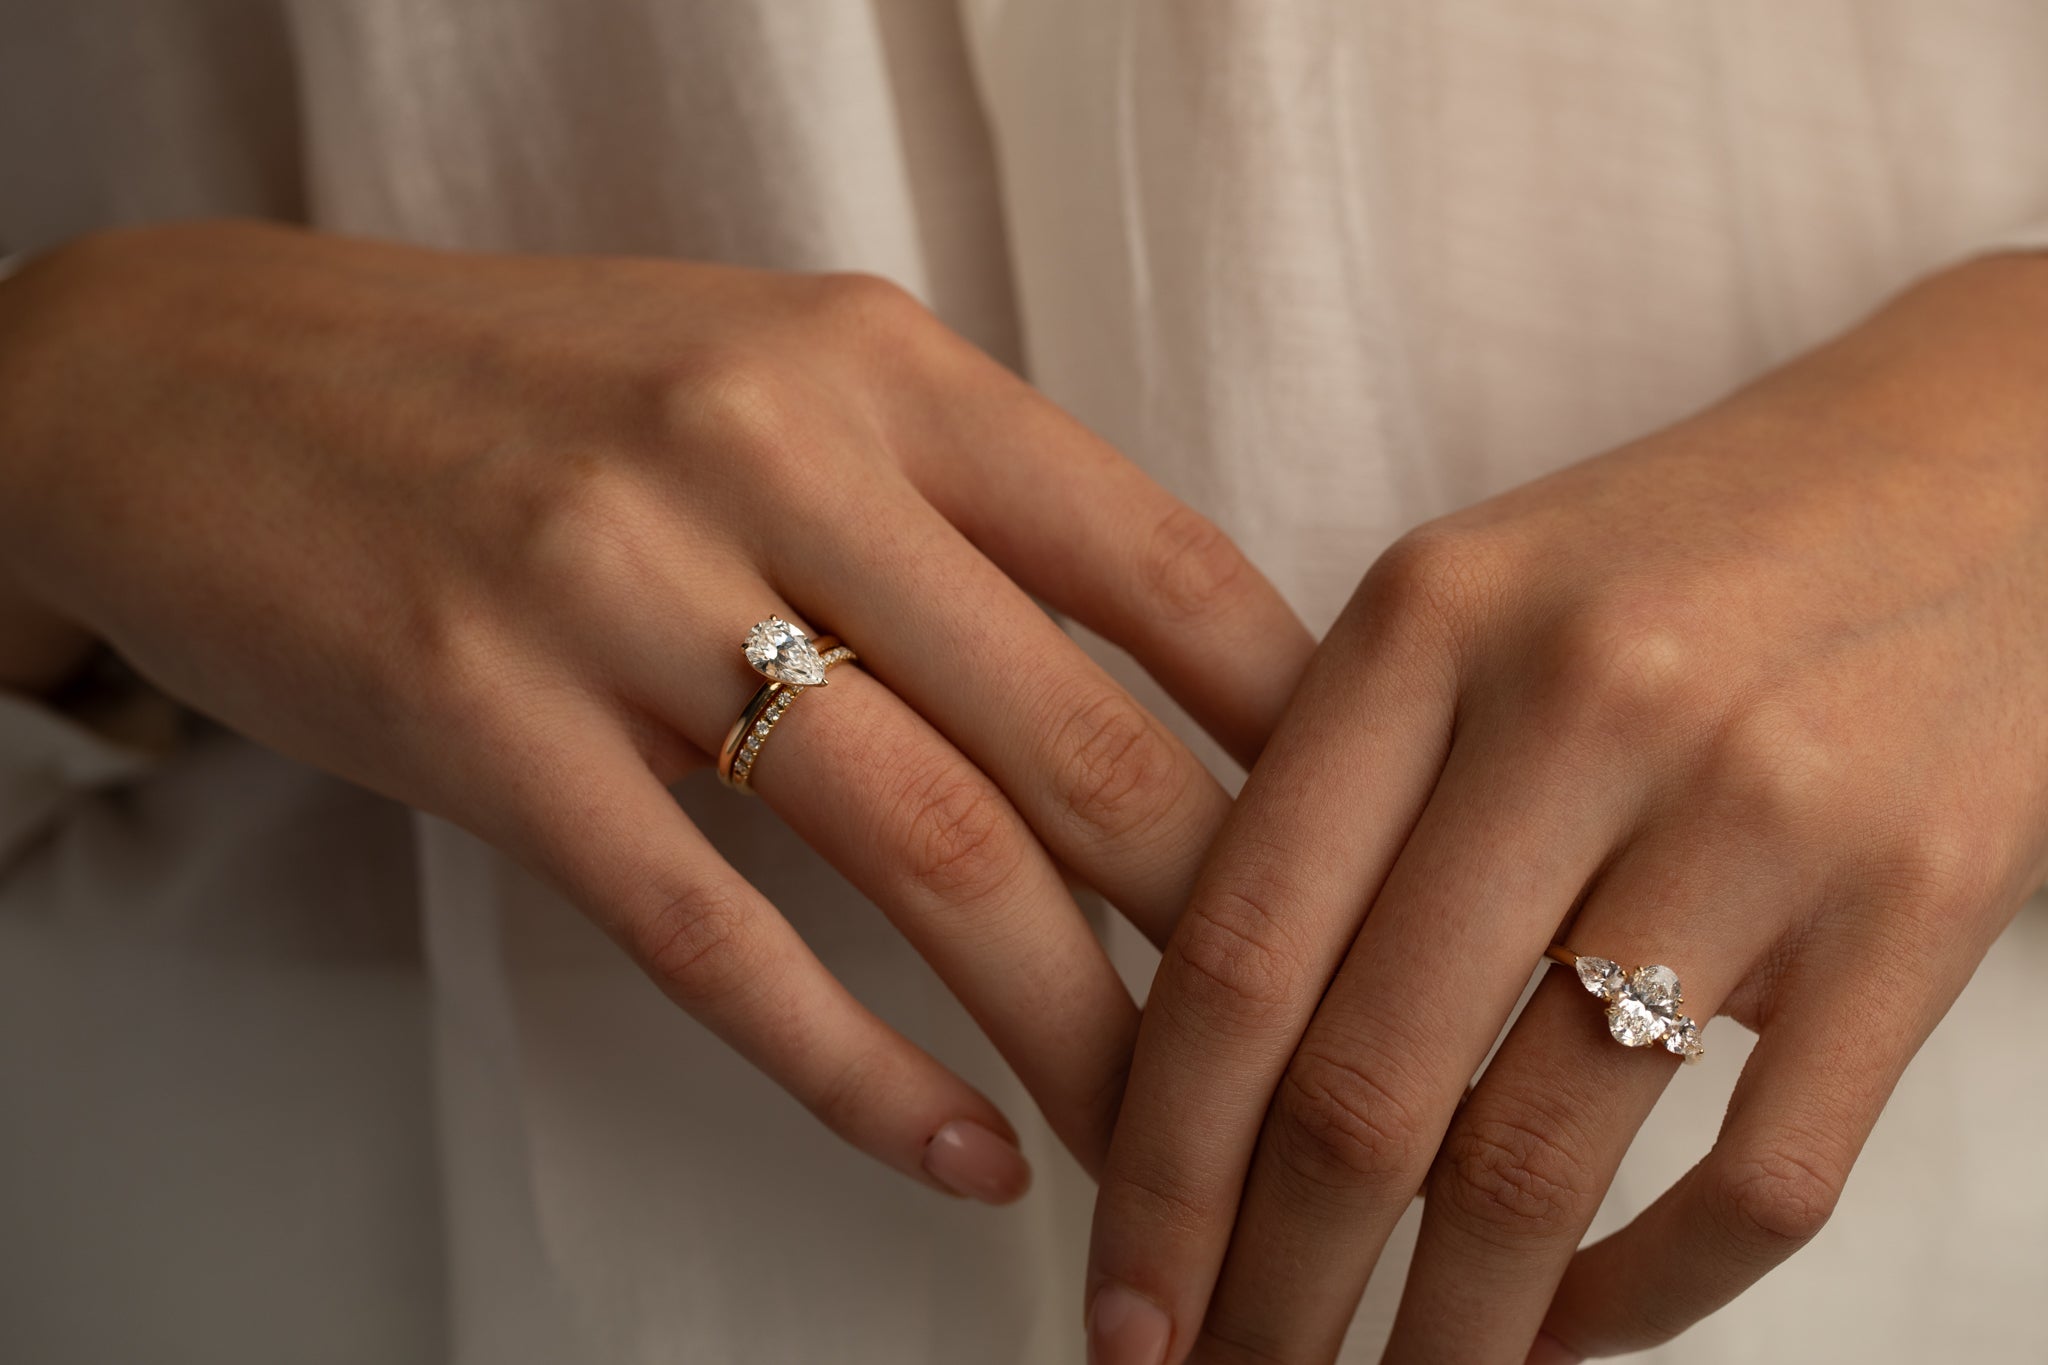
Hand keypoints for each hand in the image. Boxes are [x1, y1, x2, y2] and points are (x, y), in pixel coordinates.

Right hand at [0, 220, 1312, 1201]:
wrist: (205, 379)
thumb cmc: (533, 390)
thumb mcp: (773, 377)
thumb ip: (959, 502)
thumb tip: (1159, 686)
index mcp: (879, 364)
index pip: (1167, 569)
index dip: (1303, 744)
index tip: (1374, 874)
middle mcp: (768, 450)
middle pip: (1074, 736)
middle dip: (1225, 934)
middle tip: (1311, 1067)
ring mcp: (617, 584)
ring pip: (922, 851)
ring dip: (1071, 1033)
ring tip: (1161, 1157)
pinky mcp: (482, 720)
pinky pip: (711, 931)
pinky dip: (856, 1070)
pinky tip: (959, 1157)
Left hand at [1085, 250, 2047, 1362]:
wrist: (1984, 467)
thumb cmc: (1678, 560)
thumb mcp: (1471, 606)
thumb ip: (1334, 794)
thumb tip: (1199, 1076)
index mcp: (1426, 620)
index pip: (1238, 949)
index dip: (1158, 1166)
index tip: (1121, 1302)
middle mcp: (1580, 702)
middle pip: (1364, 1082)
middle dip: (1269, 1287)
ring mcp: (1762, 804)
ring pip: (1541, 1157)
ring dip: (1441, 1333)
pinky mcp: (1920, 897)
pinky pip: (1761, 1178)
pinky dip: (1642, 1298)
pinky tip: (1565, 1331)